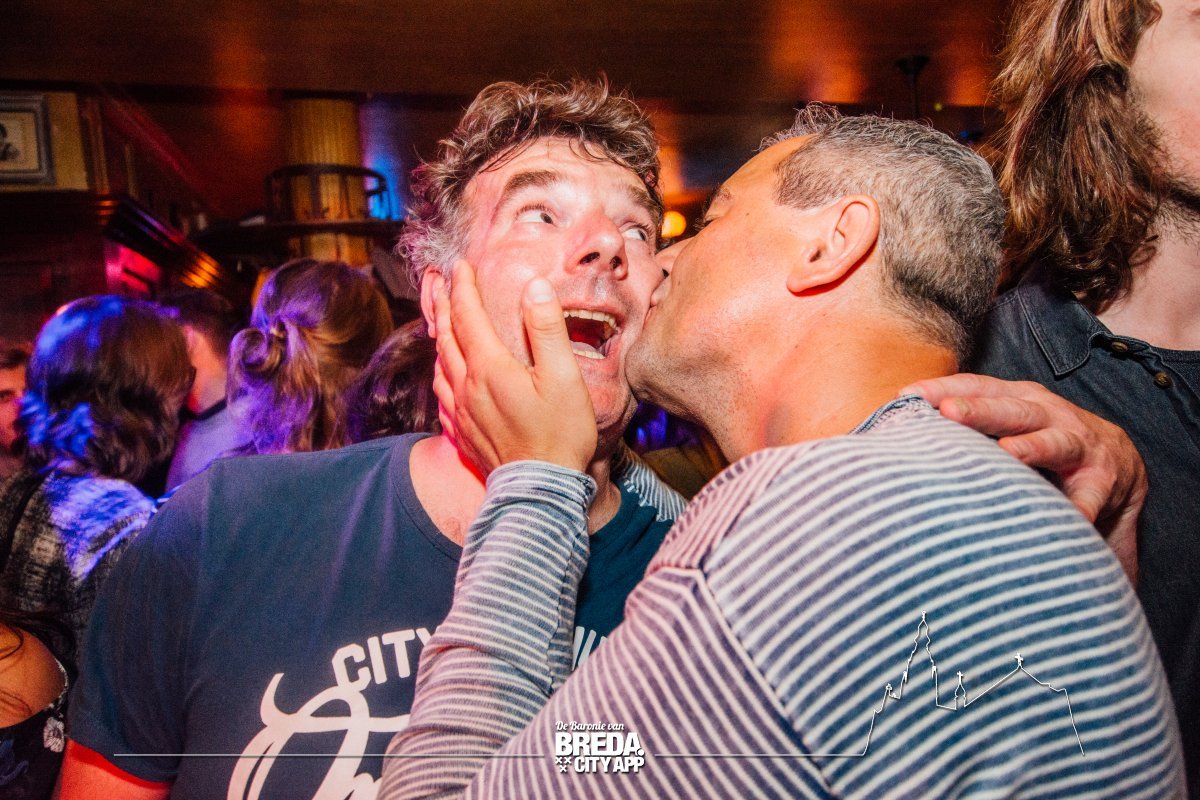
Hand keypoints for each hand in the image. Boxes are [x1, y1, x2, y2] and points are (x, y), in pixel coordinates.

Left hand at [432, 259, 596, 474]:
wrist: (540, 491)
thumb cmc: (559, 434)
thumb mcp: (563, 377)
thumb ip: (547, 329)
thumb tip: (534, 287)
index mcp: (490, 367)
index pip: (469, 316)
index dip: (463, 287)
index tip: (461, 265)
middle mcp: (467, 386)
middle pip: (447, 336)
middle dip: (444, 305)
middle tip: (439, 282)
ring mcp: (461, 412)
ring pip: (440, 365)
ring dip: (439, 336)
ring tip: (440, 321)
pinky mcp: (463, 433)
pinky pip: (442, 394)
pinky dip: (441, 373)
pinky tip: (445, 375)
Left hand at [902, 374, 1143, 584]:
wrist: (1116, 463)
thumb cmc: (1041, 442)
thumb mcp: (1006, 424)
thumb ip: (963, 427)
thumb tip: (893, 433)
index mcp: (1017, 398)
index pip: (976, 386)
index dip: (943, 388)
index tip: (907, 395)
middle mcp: (1048, 414)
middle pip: (1010, 409)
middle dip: (979, 410)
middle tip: (948, 412)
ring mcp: (1078, 445)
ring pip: (1054, 442)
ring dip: (1031, 447)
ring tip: (1008, 453)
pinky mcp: (1101, 480)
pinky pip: (1089, 497)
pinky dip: (1079, 508)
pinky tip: (1069, 520)